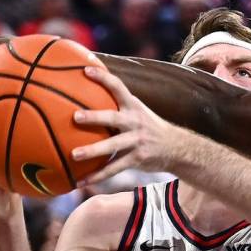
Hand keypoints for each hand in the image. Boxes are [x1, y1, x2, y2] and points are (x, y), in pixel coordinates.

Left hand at [71, 67, 188, 184]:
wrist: (177, 148)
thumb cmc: (150, 127)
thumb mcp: (139, 111)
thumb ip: (119, 105)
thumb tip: (90, 94)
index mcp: (134, 107)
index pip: (118, 87)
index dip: (103, 77)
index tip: (85, 69)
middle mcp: (135, 122)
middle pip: (113, 118)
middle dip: (94, 117)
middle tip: (75, 116)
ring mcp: (137, 141)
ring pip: (113, 146)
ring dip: (93, 151)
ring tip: (74, 155)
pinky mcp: (137, 159)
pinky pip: (115, 168)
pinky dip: (98, 176)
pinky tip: (81, 181)